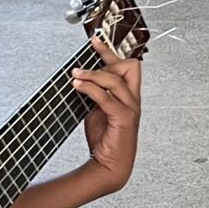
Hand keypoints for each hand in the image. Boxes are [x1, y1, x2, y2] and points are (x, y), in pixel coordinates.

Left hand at [70, 41, 141, 190]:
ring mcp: (130, 109)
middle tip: (83, 69)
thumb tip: (79, 79)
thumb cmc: (105, 141)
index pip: (126, 66)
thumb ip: (94, 94)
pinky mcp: (123, 119)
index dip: (109, 51)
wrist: (108, 167)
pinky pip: (107, 97)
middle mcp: (133, 100)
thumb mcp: (96, 111)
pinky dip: (91, 89)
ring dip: (92, 75)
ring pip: (116, 79)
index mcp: (128, 96)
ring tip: (75, 76)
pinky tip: (78, 87)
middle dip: (106, 62)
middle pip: (129, 66)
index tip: (94, 41)